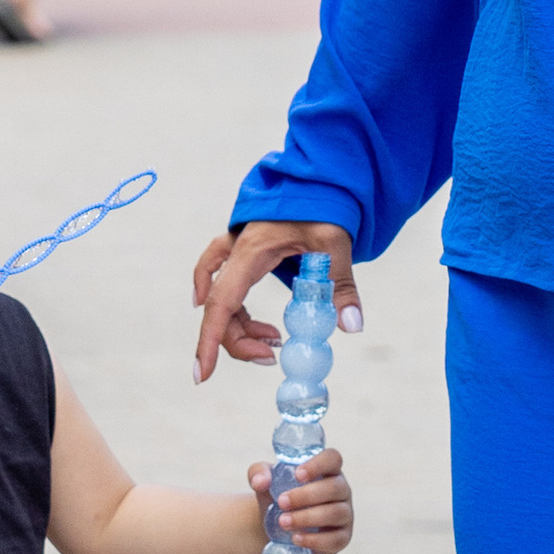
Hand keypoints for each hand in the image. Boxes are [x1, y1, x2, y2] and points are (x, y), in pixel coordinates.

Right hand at [193, 220, 360, 377]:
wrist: (317, 178)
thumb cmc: (322, 205)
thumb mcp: (335, 245)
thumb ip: (340, 286)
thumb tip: (351, 326)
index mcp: (250, 252)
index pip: (221, 304)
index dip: (208, 341)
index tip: (203, 375)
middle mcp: (235, 254)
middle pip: (221, 310)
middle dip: (240, 342)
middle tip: (274, 356)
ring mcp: (234, 252)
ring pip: (223, 302)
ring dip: (243, 329)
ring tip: (277, 341)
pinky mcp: (241, 253)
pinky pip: (222, 285)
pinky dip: (230, 308)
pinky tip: (246, 323)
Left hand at [250, 445, 352, 553]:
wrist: (276, 526)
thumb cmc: (277, 496)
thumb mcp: (264, 480)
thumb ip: (258, 473)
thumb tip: (261, 481)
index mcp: (326, 470)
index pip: (332, 458)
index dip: (318, 464)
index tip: (297, 475)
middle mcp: (341, 489)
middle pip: (334, 487)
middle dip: (306, 496)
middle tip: (281, 503)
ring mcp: (345, 514)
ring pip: (336, 513)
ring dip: (307, 518)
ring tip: (283, 522)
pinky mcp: (342, 537)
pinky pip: (335, 539)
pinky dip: (314, 540)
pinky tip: (295, 538)